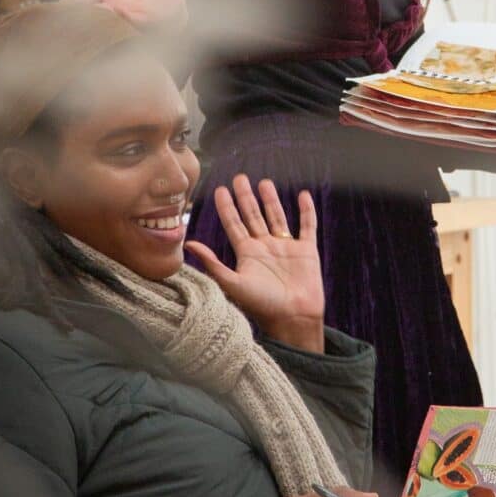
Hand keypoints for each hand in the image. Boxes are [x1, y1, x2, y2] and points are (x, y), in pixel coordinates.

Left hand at [185, 175, 325, 350]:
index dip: (227, 207)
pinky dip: (307, 211)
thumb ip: (212, 263)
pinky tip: (303, 196)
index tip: (220, 190)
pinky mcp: (307, 251)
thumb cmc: (262, 306)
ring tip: (265, 182)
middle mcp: (265, 247)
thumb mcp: (233, 284)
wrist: (293, 318)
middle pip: (253, 216)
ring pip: (277, 217)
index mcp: (247, 254)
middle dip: (246, 197)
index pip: (234, 224)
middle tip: (239, 178)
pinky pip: (307, 226)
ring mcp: (286, 248)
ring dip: (271, 200)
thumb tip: (188, 243)